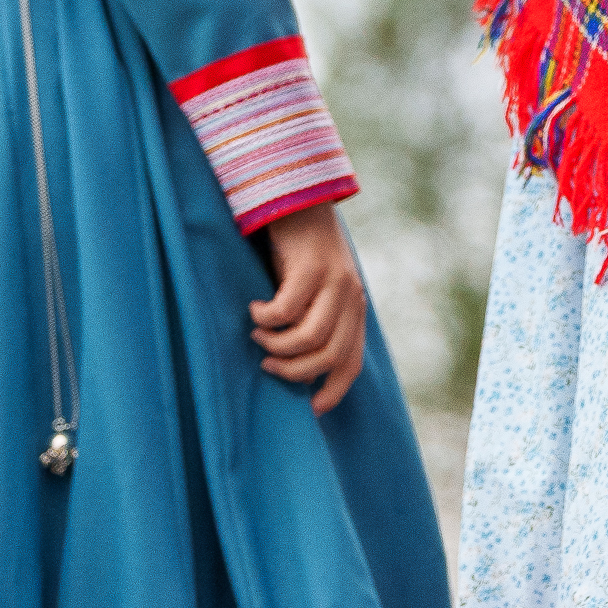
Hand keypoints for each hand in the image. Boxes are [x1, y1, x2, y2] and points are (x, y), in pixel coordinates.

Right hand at [249, 208, 371, 413]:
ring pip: (310, 338)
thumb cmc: (296, 250)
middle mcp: (351, 297)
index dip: (332, 390)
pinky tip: (254, 308)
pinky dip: (266, 318)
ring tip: (257, 335)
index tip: (309, 410)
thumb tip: (290, 366)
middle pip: (329, 356)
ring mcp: (335, 281)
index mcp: (353, 308)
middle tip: (266, 364)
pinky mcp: (312, 266)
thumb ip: (310, 320)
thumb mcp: (310, 290)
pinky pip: (287, 309)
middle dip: (294, 371)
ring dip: (278, 346)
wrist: (297, 196)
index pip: (350, 362)